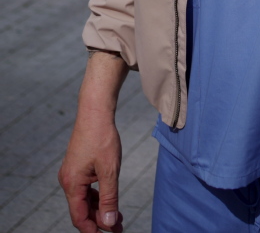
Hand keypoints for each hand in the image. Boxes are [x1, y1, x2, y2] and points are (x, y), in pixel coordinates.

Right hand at [59, 114, 122, 231]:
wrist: (95, 111)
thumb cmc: (102, 137)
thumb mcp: (109, 170)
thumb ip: (109, 198)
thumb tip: (109, 223)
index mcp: (72, 184)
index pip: (79, 217)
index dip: (93, 229)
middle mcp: (68, 180)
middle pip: (82, 210)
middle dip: (100, 221)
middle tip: (119, 228)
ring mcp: (71, 173)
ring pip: (84, 200)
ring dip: (99, 209)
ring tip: (118, 217)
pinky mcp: (77, 167)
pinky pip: (85, 189)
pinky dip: (97, 196)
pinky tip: (109, 199)